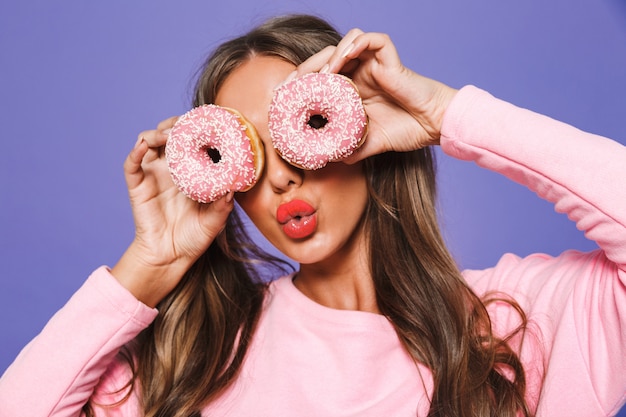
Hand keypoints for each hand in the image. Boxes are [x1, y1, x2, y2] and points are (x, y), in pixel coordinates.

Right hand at [111, 116, 233, 306]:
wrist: (172, 257)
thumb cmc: (195, 237)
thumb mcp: (215, 219)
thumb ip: (224, 204)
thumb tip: (234, 187)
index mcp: (190, 171)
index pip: (191, 140)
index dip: (197, 128)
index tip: (209, 121)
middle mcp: (170, 168)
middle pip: (168, 133)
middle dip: (176, 123)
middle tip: (187, 123)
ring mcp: (152, 174)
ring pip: (148, 140)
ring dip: (156, 132)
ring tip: (168, 134)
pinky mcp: (137, 185)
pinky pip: (131, 164)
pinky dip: (135, 151)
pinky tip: (143, 146)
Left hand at [293, 29, 457, 162]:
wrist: (432, 127)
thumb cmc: (406, 131)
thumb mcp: (369, 143)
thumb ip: (350, 149)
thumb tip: (329, 159)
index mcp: (354, 90)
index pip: (323, 78)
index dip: (305, 81)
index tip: (289, 94)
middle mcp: (362, 73)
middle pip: (329, 58)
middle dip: (311, 68)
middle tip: (297, 83)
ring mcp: (375, 64)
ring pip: (347, 44)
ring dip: (332, 55)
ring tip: (324, 74)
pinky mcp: (390, 58)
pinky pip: (373, 40)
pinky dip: (357, 44)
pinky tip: (346, 58)